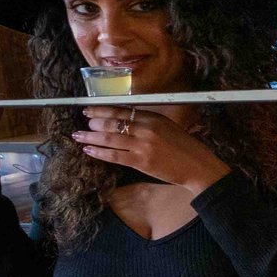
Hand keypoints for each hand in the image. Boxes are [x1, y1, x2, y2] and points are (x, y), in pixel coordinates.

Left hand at [74, 105, 230, 191]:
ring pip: (109, 139)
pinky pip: (114, 156)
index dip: (101, 110)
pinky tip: (89, 150)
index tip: (89, 110)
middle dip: (93, 122)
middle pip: (112, 122)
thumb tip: (123, 119)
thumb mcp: (168, 127)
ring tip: (78, 136)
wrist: (197, 166)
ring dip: (90, 137)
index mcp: (153, 118)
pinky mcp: (140, 162)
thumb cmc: (184, 148)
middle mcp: (146, 129)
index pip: (121, 110)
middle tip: (82, 123)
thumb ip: (147, 122)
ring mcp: (142, 146)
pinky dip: (99, 152)